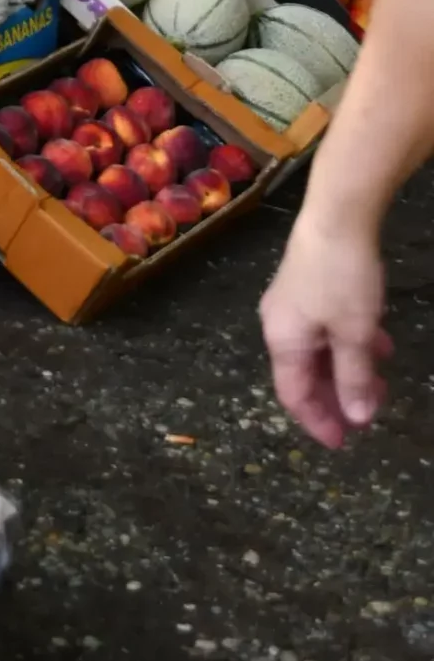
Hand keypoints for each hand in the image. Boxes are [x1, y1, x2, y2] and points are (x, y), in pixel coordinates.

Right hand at [260, 213, 391, 447]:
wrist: (337, 217)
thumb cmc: (341, 280)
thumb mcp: (354, 334)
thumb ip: (355, 378)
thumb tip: (358, 417)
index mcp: (283, 341)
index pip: (294, 395)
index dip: (318, 421)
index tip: (343, 443)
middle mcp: (280, 325)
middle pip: (305, 375)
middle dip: (336, 398)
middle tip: (368, 415)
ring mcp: (293, 304)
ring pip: (319, 352)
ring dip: (347, 371)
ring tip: (380, 381)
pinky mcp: (308, 286)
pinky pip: (326, 328)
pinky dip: (348, 344)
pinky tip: (378, 341)